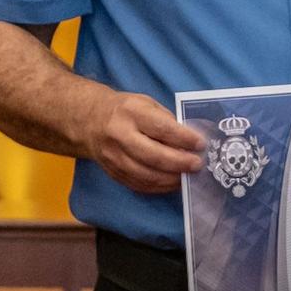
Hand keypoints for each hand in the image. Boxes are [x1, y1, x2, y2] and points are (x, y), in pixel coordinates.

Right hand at [86, 91, 203, 193]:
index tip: (200, 144)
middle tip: (197, 164)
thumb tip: (189, 142)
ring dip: (171, 179)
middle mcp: (119, 135)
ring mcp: (114, 157)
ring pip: (146, 175)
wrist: (90, 121)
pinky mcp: (113, 173)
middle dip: (179, 162)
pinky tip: (172, 183)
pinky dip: (159, 186)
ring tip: (187, 176)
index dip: (183, 138)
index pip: (161, 128)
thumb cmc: (125, 110)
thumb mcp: (146, 103)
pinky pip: (139, 184)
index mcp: (131, 113)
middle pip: (153, 156)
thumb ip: (166, 120)